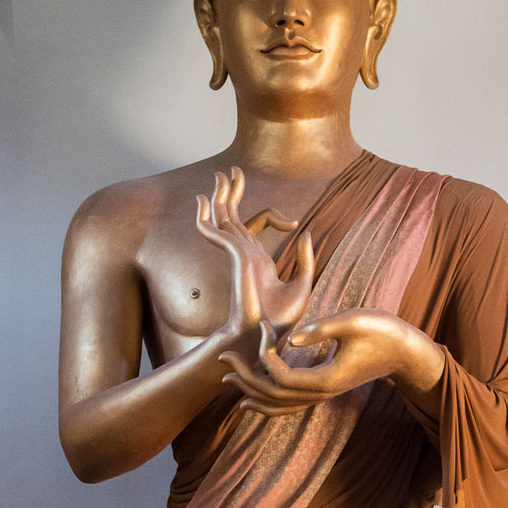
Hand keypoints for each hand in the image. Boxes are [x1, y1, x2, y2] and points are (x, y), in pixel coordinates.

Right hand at [196, 168, 314, 341]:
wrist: (267, 337)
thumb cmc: (281, 320)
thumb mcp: (302, 284)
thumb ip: (305, 259)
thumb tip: (306, 233)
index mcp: (258, 259)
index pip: (257, 225)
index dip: (273, 215)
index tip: (293, 222)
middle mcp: (245, 254)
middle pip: (233, 215)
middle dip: (232, 193)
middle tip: (233, 171)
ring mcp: (237, 255)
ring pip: (223, 219)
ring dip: (220, 197)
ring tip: (220, 175)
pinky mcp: (234, 258)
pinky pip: (216, 233)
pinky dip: (206, 218)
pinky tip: (201, 200)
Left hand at [220, 308, 442, 415]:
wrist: (406, 352)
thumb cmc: (384, 331)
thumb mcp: (355, 320)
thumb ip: (322, 328)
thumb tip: (291, 335)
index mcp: (326, 379)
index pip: (282, 376)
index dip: (265, 354)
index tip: (262, 326)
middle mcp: (321, 392)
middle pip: (273, 395)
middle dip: (245, 377)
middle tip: (222, 357)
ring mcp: (323, 394)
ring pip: (279, 405)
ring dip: (251, 393)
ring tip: (228, 382)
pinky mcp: (324, 388)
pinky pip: (290, 403)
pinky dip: (268, 401)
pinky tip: (254, 397)